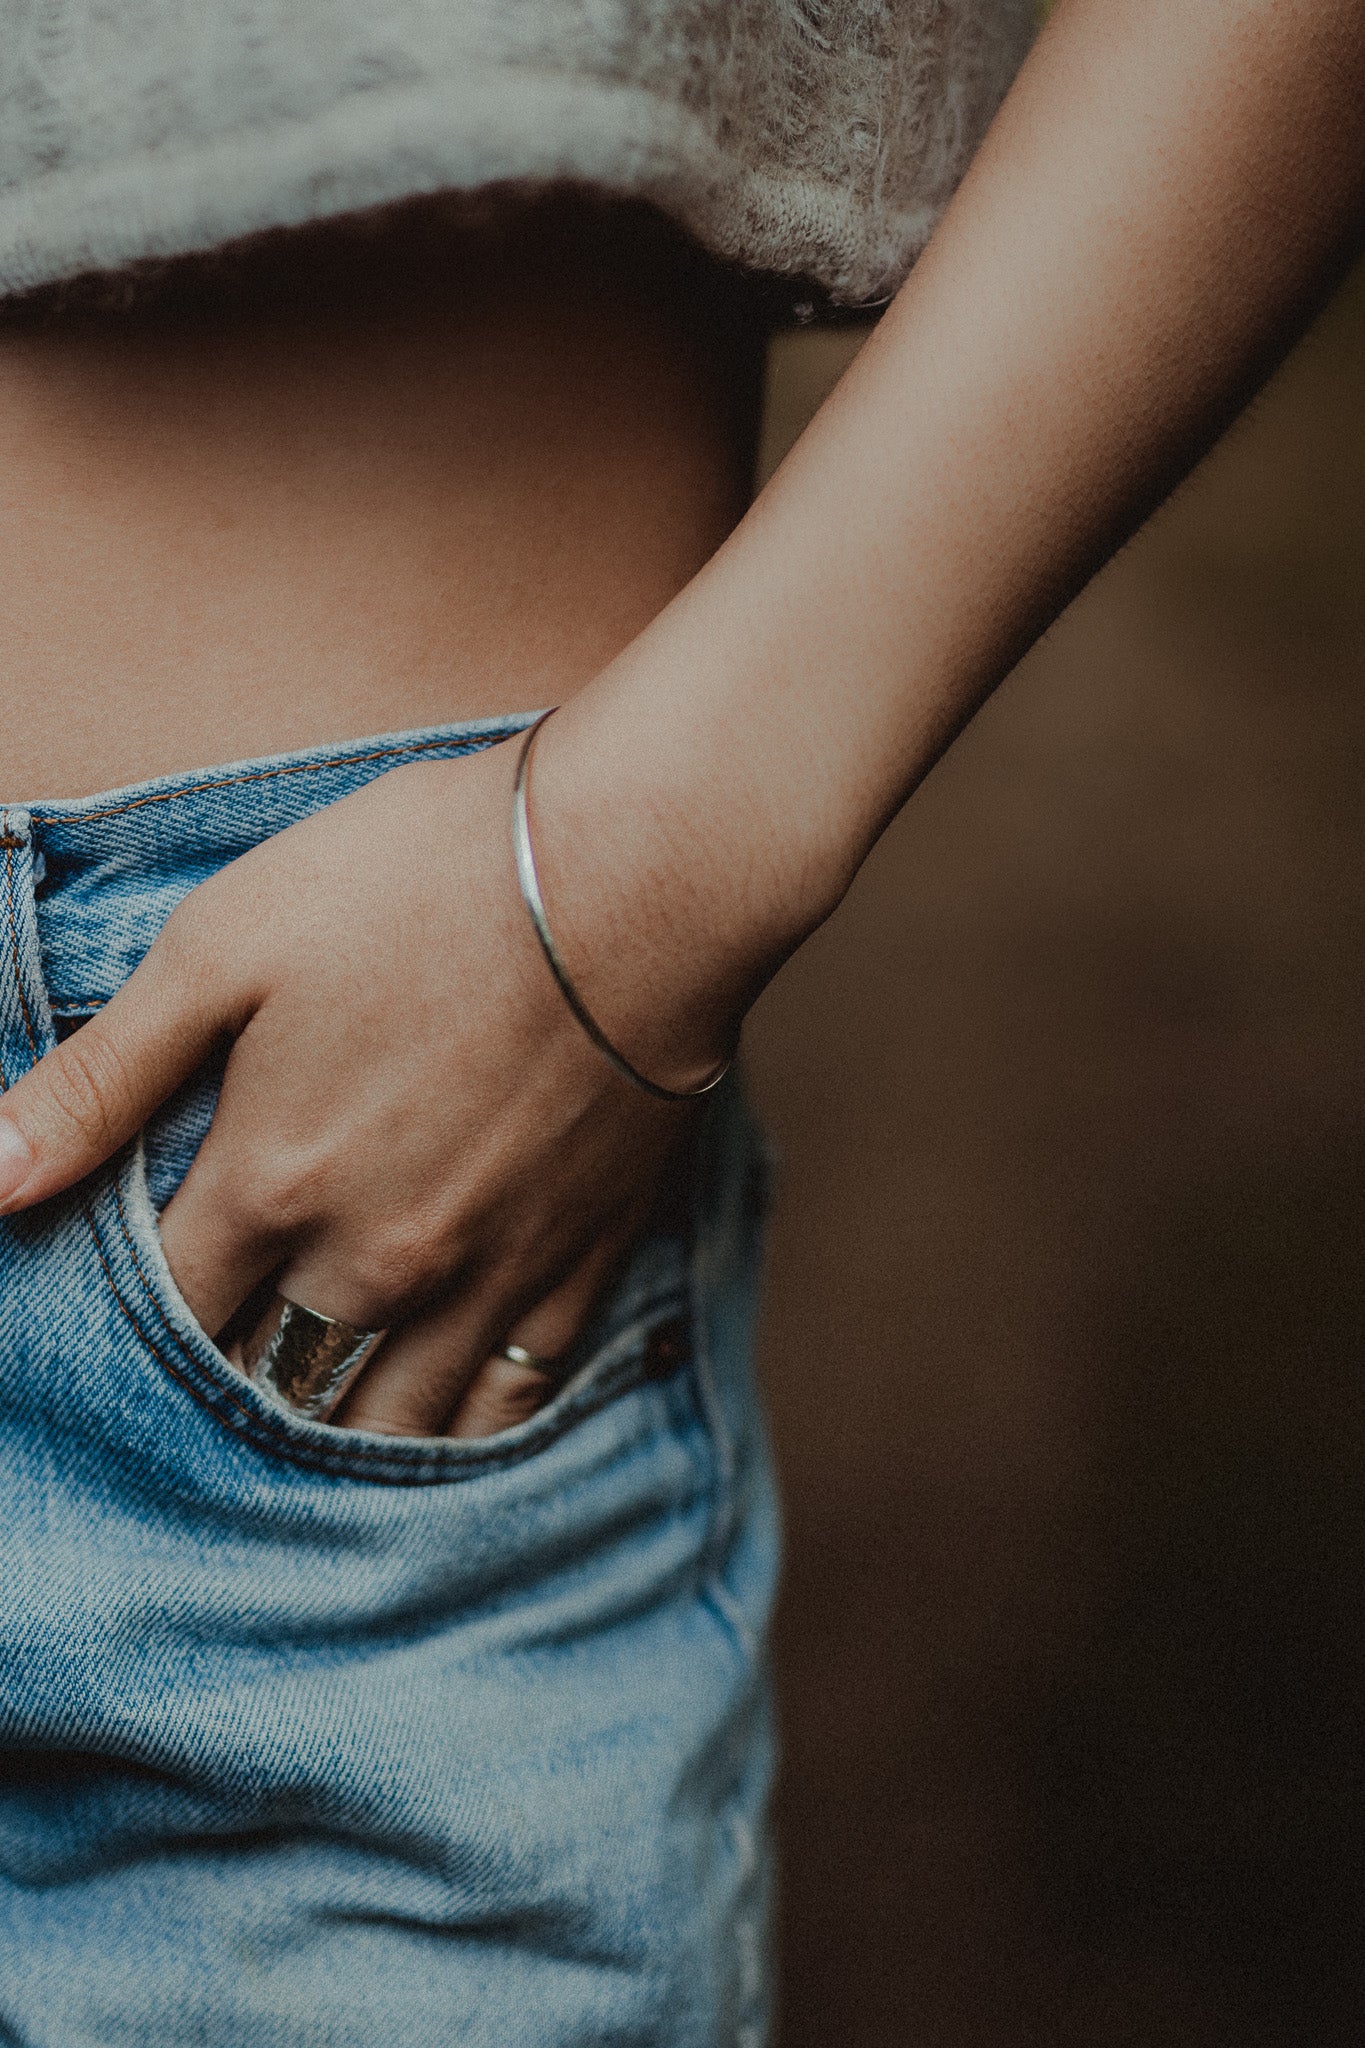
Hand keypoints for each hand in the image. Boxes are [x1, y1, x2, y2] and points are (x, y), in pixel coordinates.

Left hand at [0, 733, 726, 1436]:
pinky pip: (506, 1401)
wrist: (633, 874)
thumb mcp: (228, 942)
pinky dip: (457, 1433)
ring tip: (301, 1423)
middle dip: (221, 1389)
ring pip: (382, 1419)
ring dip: (328, 1428)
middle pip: (263, 1382)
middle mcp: (368, 1263)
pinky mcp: (576, 1265)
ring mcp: (481, 1277)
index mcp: (269, 1184)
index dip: (127, 1324)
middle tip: (209, 1376)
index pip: (165, 1312)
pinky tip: (431, 1430)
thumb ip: (103, 1075)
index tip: (122, 1312)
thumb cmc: (420, 882)